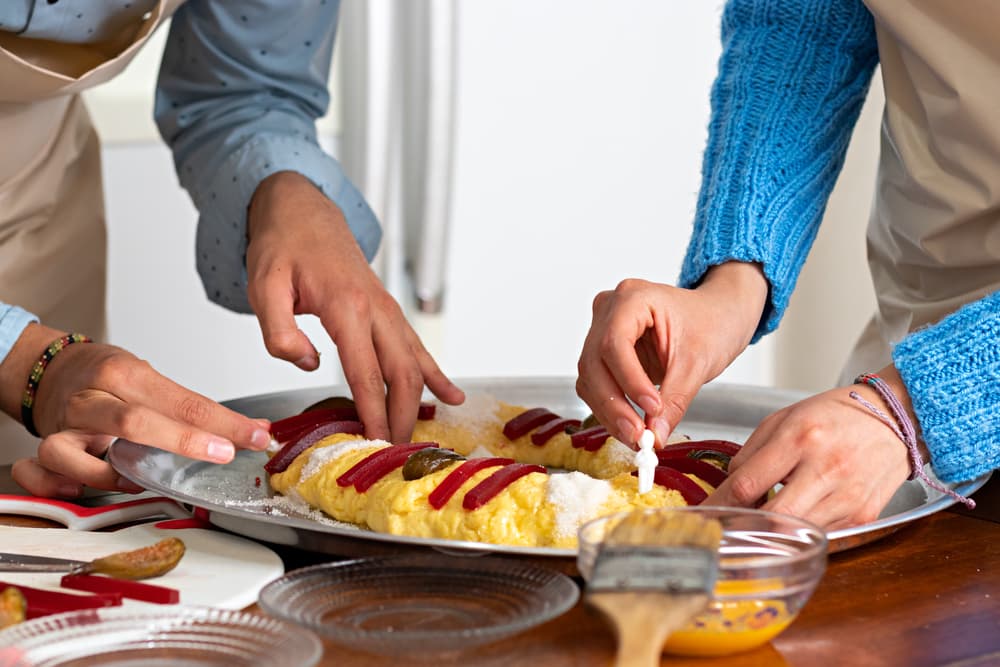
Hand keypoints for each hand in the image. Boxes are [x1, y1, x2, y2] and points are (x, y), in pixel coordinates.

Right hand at [3, 324, 271, 496]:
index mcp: (126, 375)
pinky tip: (88, 486)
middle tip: (224, 454)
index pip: (184, 402)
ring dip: (114, 474)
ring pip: (80, 450)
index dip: (224, 423)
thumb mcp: (153, 381)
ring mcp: (67, 424)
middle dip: (186, 442)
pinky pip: (44, 469)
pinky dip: (66, 482)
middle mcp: (94, 398)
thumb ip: (196, 409)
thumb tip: (253, 429)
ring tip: (143, 481)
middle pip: (138, 423)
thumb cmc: (108, 378)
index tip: (255, 436)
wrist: (52, 368)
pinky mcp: (48, 445)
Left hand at [246, 172, 463, 442]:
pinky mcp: (388, 311)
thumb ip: (279, 330)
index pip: (365, 372)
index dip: (373, 411)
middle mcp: (375, 309)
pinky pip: (417, 347)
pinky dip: (436, 374)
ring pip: (414, 362)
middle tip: (397, 453)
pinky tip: (451, 396)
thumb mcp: (263, 285)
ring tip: (420, 439)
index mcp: (346, 306)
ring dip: (419, 402)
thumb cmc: (282, 246)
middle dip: (402, 417)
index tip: (376, 441)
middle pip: (401, 373)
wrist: (302, 210)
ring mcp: (387, 309)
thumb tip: (307, 364)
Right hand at [576, 262, 766, 446]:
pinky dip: (610, 407)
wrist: (716, 316)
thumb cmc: (711, 324)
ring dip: (609, 411)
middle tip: (637, 435)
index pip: (615, 342)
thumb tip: (655, 436)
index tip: (652, 408)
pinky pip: (595, 384)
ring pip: (590, 377)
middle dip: (614, 404)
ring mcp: (601, 329)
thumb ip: (674, 400)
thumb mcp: (698, 363)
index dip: (629, 380)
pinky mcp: (602, 351)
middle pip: (595, 362)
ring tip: (636, 436)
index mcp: (633, 297)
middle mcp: (609, 309)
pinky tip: (629, 424)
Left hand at [705, 368, 916, 528]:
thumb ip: (752, 452)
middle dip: (744, 525)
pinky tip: (794, 517)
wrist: (896, 419)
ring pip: (795, 532)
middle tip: (728, 526)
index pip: (747, 484)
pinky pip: (819, 533)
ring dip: (772, 531)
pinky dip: (800, 530)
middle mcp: (825, 469)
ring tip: (760, 520)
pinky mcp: (862, 516)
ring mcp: (847, 497)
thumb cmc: (837, 415)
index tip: (708, 511)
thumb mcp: (785, 418)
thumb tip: (730, 485)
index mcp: (801, 438)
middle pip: (771, 517)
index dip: (721, 503)